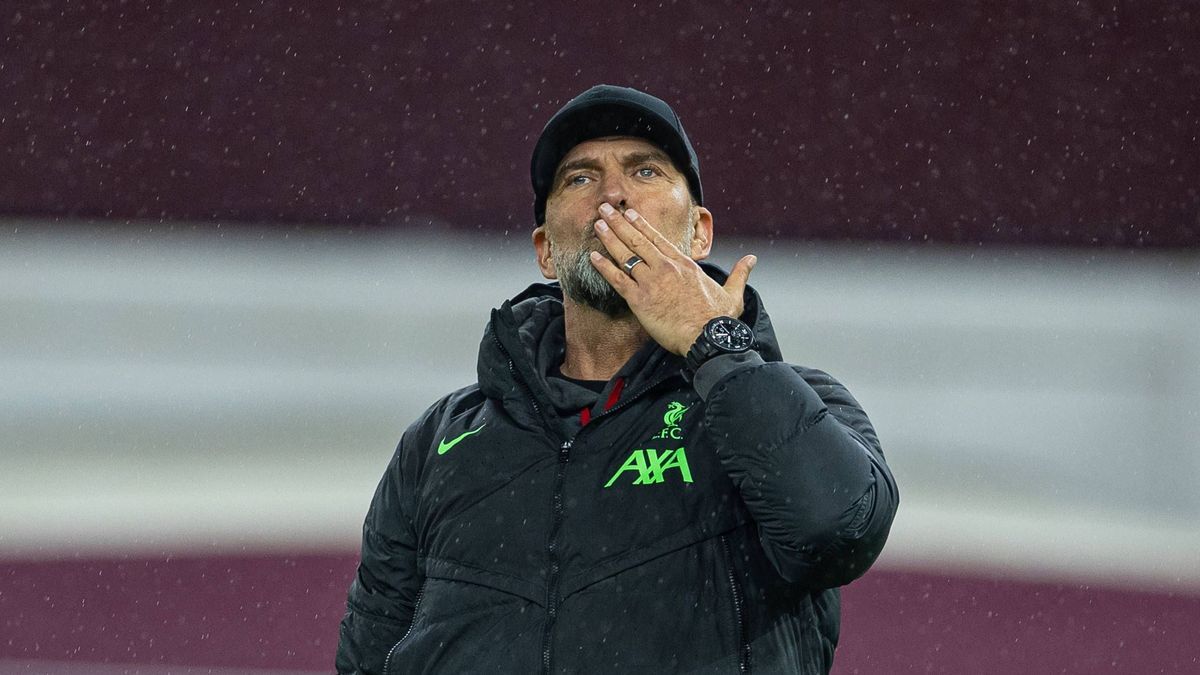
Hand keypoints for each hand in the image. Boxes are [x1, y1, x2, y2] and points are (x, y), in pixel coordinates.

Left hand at [588, 202, 756, 355]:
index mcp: (684, 264)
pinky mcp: (640, 300)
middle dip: (618, 222)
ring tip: (596, 224)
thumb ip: (740, 273)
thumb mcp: (733, 293)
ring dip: (609, 238)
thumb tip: (752, 259)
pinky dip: (604, 267)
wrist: (707, 338)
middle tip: (604, 209)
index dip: (640, 224)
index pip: (658, 238)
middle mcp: (666, 267)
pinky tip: (592, 256)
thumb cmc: (719, 319)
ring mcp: (652, 282)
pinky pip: (617, 279)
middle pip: (637, 240)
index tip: (628, 213)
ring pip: (625, 255)